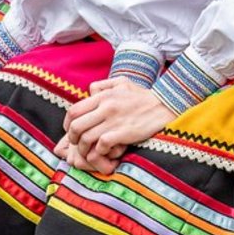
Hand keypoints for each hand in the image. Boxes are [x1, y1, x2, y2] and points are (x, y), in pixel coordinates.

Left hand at [55, 77, 174, 171]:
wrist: (165, 106)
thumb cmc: (143, 96)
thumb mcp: (123, 82)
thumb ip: (104, 85)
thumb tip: (90, 92)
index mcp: (103, 96)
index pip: (74, 111)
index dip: (68, 124)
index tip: (71, 132)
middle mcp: (106, 107)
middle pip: (76, 126)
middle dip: (73, 139)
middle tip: (78, 144)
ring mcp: (114, 121)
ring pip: (86, 138)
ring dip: (85, 149)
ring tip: (90, 151)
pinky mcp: (124, 133)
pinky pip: (101, 145)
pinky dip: (99, 152)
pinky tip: (105, 152)